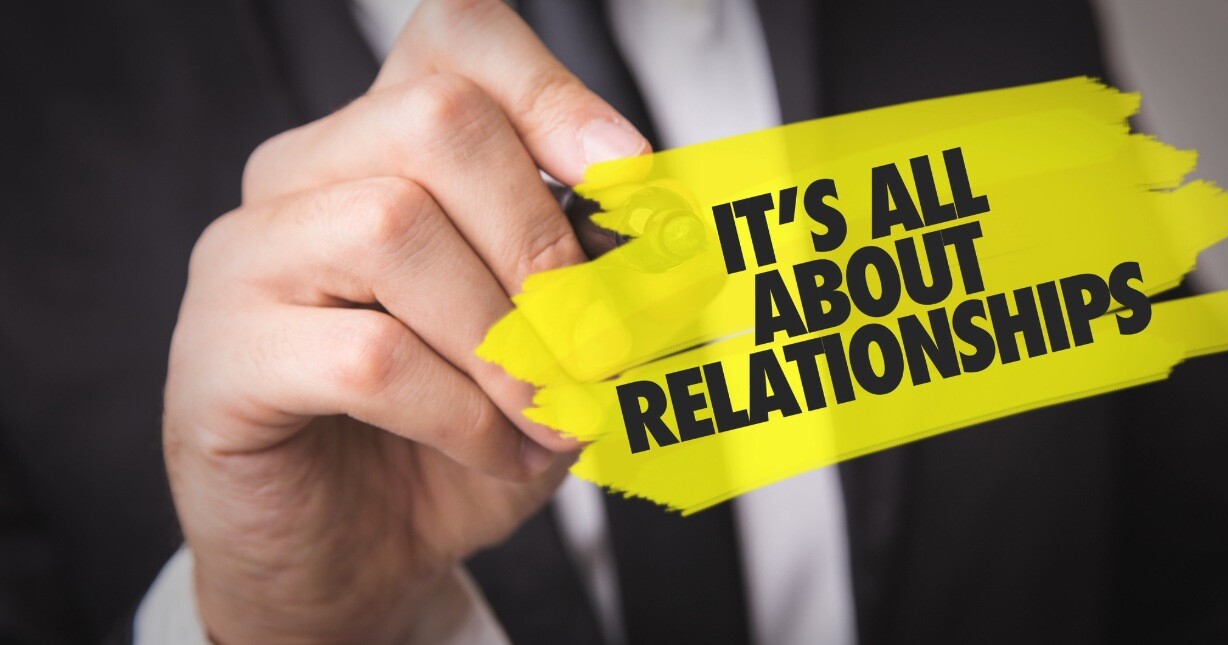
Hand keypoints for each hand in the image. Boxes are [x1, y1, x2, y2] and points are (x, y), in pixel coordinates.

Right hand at [162, 1, 648, 641]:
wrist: (355, 557)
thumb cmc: (450, 440)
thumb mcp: (560, 357)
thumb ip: (615, 294)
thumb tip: (684, 253)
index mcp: (382, 148)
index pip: (452, 39)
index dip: (553, 91)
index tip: (628, 176)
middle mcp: (301, 179)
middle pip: (434, 120)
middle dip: (543, 239)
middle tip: (597, 343)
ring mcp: (246, 263)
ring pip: (391, 227)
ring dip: (505, 339)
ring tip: (550, 414)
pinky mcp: (218, 361)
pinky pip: (362, 356)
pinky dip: (462, 414)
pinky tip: (495, 451)